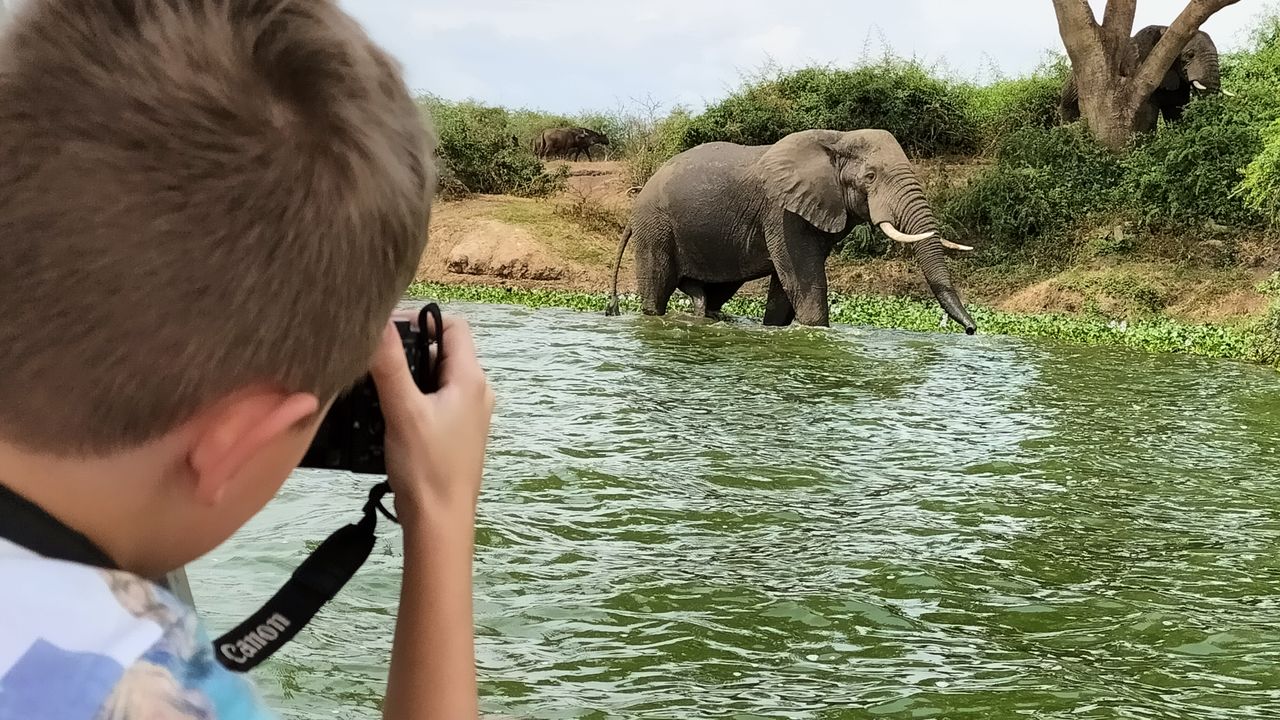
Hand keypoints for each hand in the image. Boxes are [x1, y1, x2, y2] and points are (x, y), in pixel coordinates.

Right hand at [369, 312, 493, 527]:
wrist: (440, 521)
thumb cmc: (426, 466)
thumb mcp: (403, 409)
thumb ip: (390, 363)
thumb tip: (377, 320)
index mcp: (471, 379)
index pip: (454, 326)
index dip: (422, 319)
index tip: (387, 328)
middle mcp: (477, 392)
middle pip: (443, 350)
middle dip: (409, 349)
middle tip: (373, 357)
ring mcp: (468, 414)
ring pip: (435, 378)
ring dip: (408, 376)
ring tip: (374, 383)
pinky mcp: (455, 434)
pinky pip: (434, 401)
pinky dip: (412, 398)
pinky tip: (386, 410)